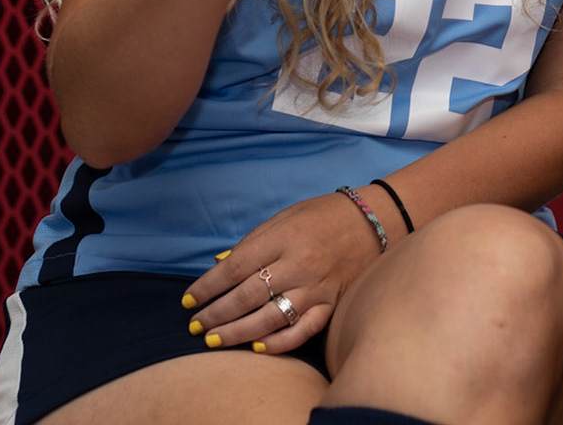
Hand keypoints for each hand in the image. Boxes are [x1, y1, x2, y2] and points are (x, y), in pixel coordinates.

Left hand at [179, 189, 390, 353]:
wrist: (374, 220)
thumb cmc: (323, 215)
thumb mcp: (285, 216)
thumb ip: (253, 241)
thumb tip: (219, 264)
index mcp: (283, 238)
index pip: (235, 268)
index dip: (207, 287)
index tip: (188, 300)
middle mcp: (298, 264)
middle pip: (248, 296)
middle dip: (216, 313)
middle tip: (196, 326)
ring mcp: (316, 287)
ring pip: (270, 318)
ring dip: (237, 332)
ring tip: (215, 340)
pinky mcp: (332, 303)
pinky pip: (303, 330)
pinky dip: (279, 342)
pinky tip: (257, 347)